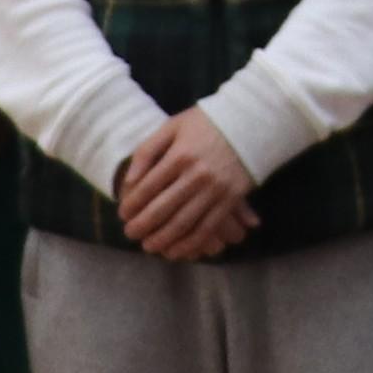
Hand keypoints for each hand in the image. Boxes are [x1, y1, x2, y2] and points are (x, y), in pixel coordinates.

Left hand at [113, 112, 258, 263]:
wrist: (250, 122)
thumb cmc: (205, 123)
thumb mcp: (172, 127)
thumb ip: (148, 151)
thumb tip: (129, 180)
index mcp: (180, 155)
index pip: (148, 187)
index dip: (132, 204)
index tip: (122, 215)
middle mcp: (197, 174)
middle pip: (163, 208)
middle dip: (142, 226)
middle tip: (130, 235)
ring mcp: (215, 189)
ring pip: (184, 223)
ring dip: (163, 239)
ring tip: (148, 247)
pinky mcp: (230, 199)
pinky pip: (208, 228)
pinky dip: (190, 244)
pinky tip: (176, 251)